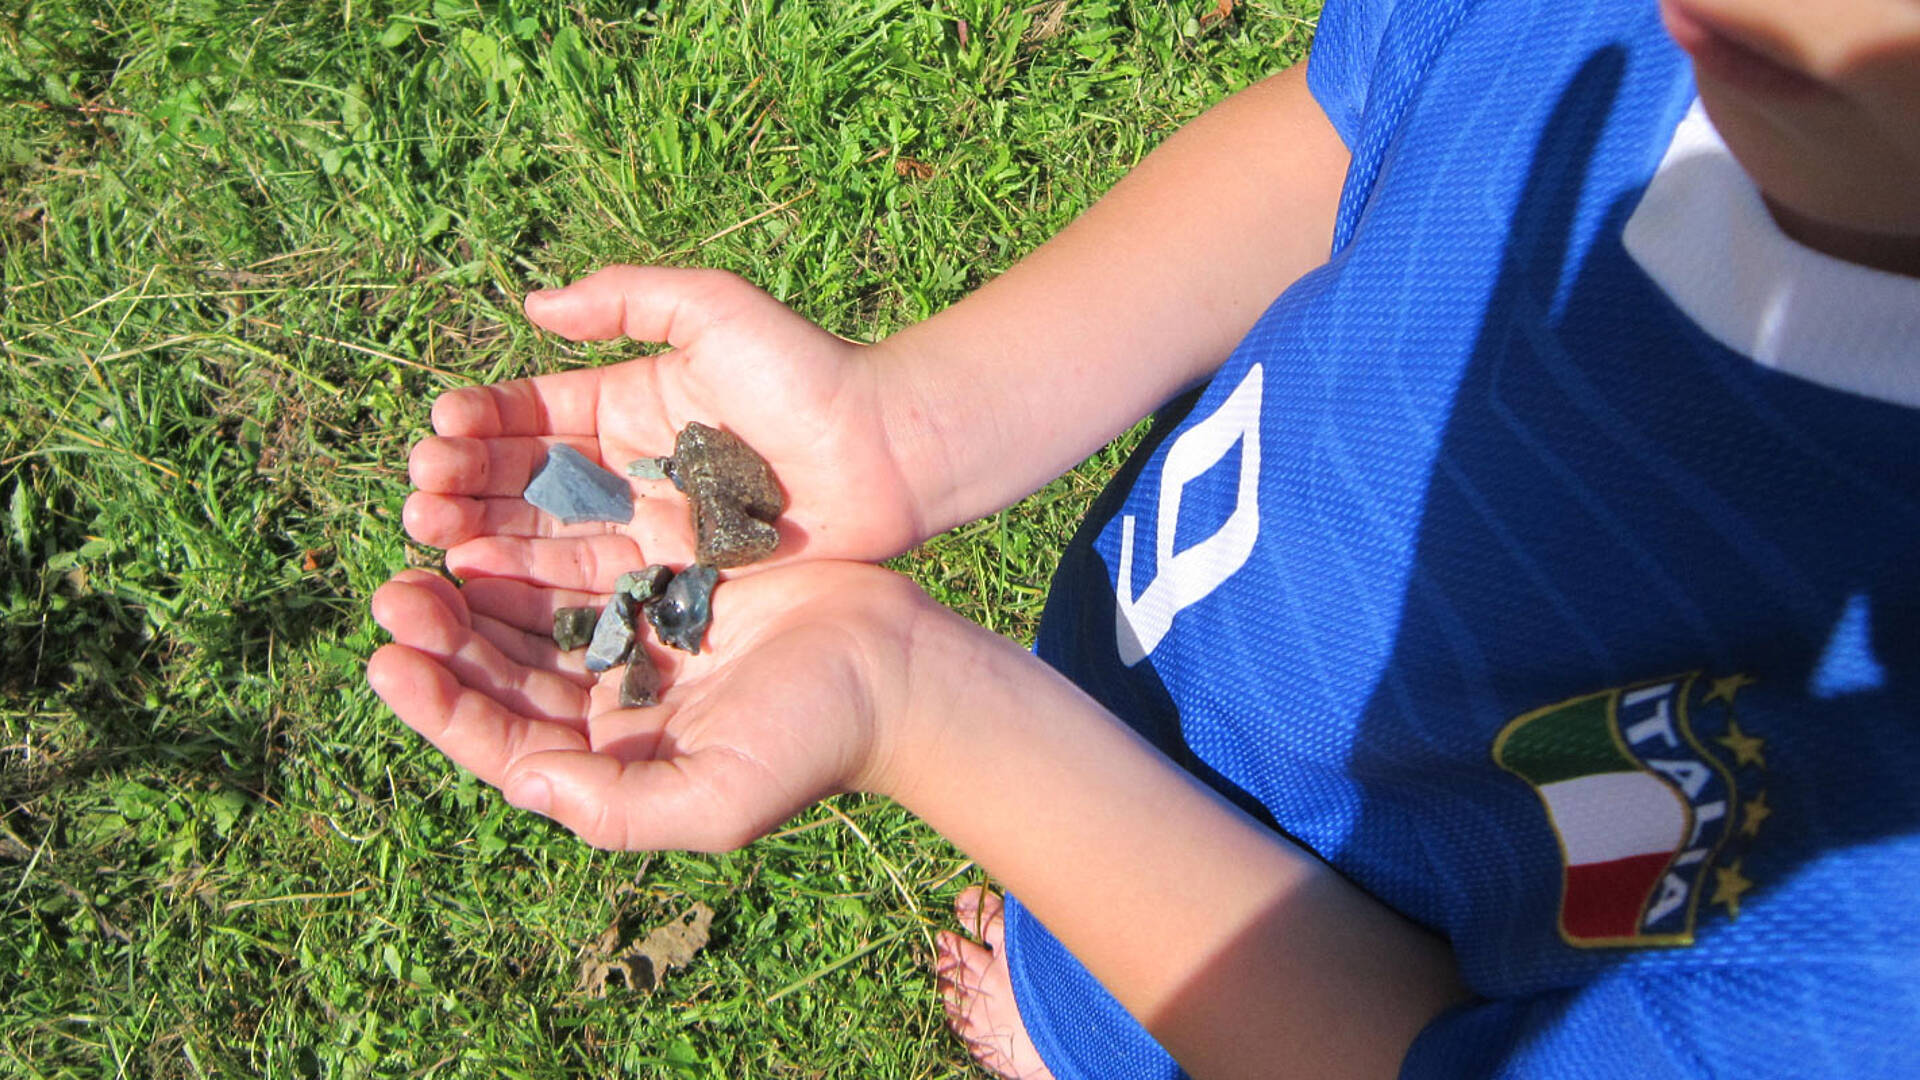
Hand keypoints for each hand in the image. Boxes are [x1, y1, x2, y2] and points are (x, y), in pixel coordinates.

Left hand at [366, 561, 937, 849]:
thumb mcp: (717, 799)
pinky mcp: (659, 583)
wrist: (894, 669)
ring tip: (426, 546)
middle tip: (394, 591)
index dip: (440, 707)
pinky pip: (576, 565)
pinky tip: (496, 519)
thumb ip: (617, 807)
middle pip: (501, 675)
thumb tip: (523, 781)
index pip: (502, 742)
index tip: (390, 660)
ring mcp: (632, 641)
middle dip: (441, 638)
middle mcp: (609, 707)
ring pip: (528, 617)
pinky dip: (533, 546)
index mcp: (611, 763)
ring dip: (474, 589)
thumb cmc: (813, 741)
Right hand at [403, 266, 929, 593]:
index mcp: (630, 400)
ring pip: (548, 532)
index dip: (482, 422)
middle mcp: (630, 466)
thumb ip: (628, 299)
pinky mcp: (674, 575)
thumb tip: (533, 307)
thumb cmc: (809, 370)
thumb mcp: (715, 310)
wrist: (888, 449)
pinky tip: (481, 575)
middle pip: (527, 478)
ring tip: (429, 531)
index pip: (534, 413)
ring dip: (484, 532)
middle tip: (419, 491)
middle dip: (466, 483)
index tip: (440, 427)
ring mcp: (649, 524)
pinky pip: (593, 580)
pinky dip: (535, 579)